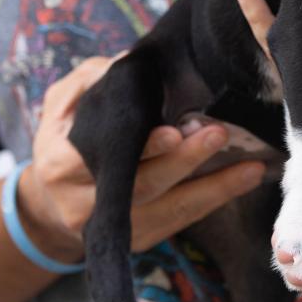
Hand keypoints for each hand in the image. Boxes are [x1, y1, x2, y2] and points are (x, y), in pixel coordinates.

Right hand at [19, 55, 265, 262]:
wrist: (50, 204)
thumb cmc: (64, 141)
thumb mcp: (62, 104)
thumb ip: (91, 80)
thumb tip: (129, 61)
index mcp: (62, 164)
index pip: (107, 156)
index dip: (144, 148)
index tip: (174, 131)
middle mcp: (84, 204)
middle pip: (145, 186)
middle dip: (186, 161)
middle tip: (219, 134)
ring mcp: (115, 229)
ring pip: (171, 211)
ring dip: (216, 188)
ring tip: (251, 166)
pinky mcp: (139, 240)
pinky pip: (182, 221)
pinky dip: (215, 199)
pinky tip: (245, 178)